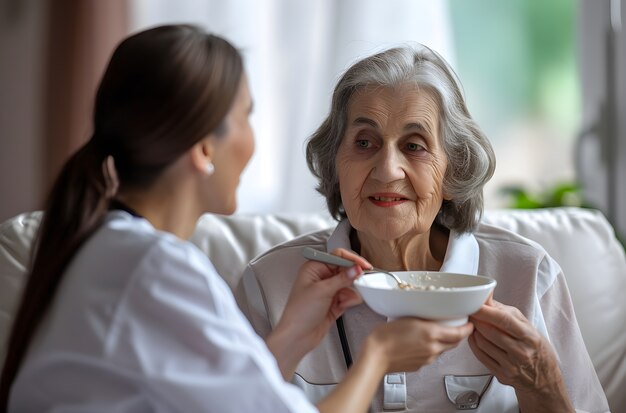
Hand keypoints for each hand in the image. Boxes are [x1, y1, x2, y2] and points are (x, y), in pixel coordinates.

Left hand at [267, 248, 369, 378]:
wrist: (297, 337)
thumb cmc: (300, 312)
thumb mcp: (322, 291)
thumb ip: (342, 278)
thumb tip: (356, 268)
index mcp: (314, 268)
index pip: (337, 256)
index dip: (352, 260)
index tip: (364, 266)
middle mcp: (321, 277)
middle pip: (345, 270)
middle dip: (352, 279)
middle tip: (361, 283)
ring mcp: (327, 291)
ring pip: (348, 285)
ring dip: (349, 292)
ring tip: (344, 301)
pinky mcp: (333, 303)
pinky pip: (348, 297)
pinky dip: (348, 301)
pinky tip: (343, 306)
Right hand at [365, 318, 473, 373]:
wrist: (375, 355)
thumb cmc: (386, 335)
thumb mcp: (408, 318)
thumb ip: (424, 319)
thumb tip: (433, 319)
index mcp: (432, 334)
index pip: (459, 333)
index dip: (467, 328)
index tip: (469, 324)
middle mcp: (433, 348)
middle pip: (454, 343)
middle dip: (457, 335)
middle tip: (455, 326)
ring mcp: (427, 359)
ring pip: (442, 350)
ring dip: (443, 342)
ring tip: (433, 333)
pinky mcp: (420, 366)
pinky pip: (431, 357)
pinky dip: (431, 350)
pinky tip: (419, 344)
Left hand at [468, 296, 573, 411]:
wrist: (544, 377)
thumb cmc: (533, 346)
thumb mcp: (526, 326)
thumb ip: (504, 312)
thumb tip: (485, 296)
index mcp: (529, 337)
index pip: (504, 321)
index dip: (486, 311)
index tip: (474, 304)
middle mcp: (521, 352)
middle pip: (490, 332)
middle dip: (477, 320)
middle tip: (471, 312)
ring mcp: (511, 366)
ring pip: (482, 343)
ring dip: (475, 331)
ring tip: (475, 325)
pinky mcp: (502, 375)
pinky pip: (480, 355)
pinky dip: (474, 343)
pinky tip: (475, 337)